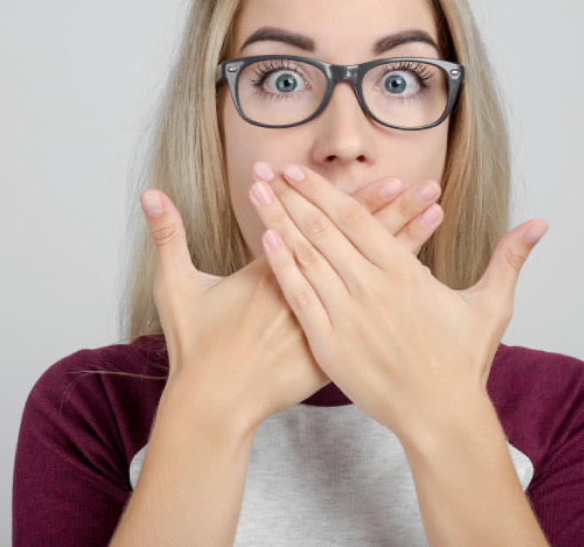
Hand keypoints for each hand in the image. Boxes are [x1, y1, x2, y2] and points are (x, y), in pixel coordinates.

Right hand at [138, 174, 446, 430]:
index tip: (387, 180)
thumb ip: (167, 235)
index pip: (324, 230)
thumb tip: (149, 193)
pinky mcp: (328, 350)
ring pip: (369, 279)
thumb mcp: (174, 286)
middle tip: (427, 188)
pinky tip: (420, 279)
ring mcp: (321, 324)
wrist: (212, 403)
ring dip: (404, 247)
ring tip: (434, 219)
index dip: (356, 205)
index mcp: (274, 273)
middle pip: (357, 249)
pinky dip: (393, 296)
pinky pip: (369, 317)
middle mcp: (306, 294)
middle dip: (394, 215)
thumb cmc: (194, 346)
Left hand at [247, 161, 548, 441]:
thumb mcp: (490, 307)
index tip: (300, 171)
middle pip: (323, 230)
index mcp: (405, 274)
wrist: (441, 416)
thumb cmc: (463, 363)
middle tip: (266, 170)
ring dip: (279, 222)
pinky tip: (265, 243)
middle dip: (292, 196)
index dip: (324, 191)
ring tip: (257, 195)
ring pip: (306, 257)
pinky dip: (282, 268)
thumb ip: (509, 259)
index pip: (356, 219)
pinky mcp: (331, 343)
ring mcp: (348, 315)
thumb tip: (539, 224)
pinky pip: (300, 298)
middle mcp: (372, 288)